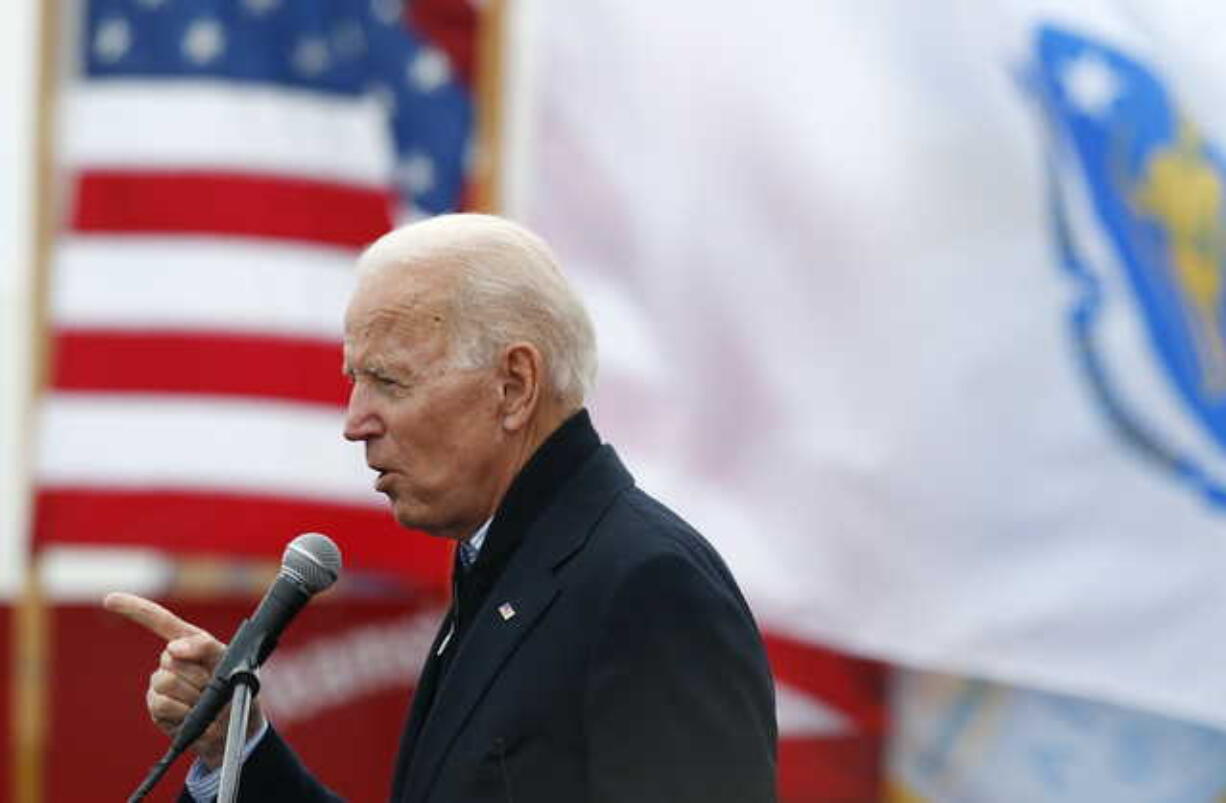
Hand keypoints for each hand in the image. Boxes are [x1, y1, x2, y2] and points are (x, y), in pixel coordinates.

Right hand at [103, 592, 264, 768]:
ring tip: (204, 702)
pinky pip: (162, 703)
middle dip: (197, 674)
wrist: (236, 728)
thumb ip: (207, 647)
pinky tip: (191, 715)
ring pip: (166, 681)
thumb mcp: (233, 663)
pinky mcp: (156, 707)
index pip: (160, 621)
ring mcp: (161, 684)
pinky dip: (182, 711)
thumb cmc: (235, 689)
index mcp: (191, 642)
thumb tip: (173, 648)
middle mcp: (172, 660)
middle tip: (213, 687)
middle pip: (170, 657)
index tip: (109, 599)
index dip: (135, 608)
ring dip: (192, 694)